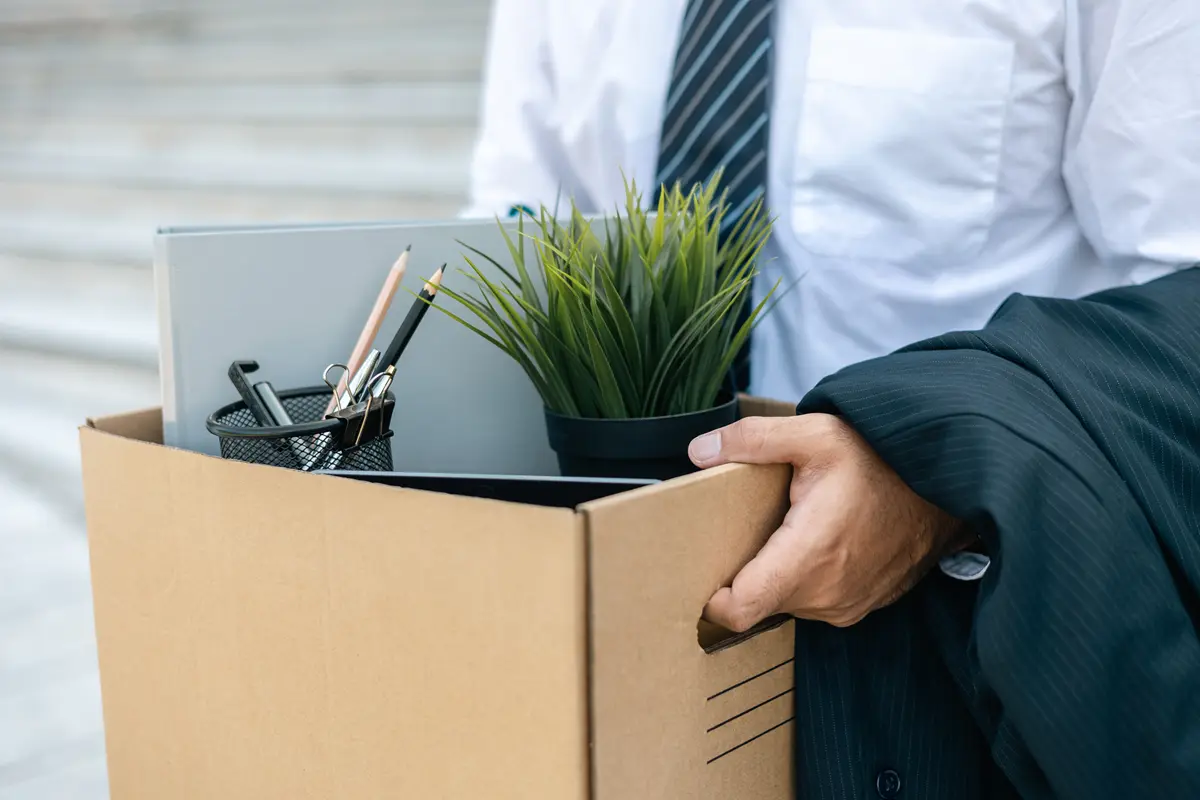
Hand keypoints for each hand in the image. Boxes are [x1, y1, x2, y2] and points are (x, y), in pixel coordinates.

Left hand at [688, 414, 966, 630]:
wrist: (946, 483)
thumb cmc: (882, 459)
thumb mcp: (815, 433)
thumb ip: (752, 440)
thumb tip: (698, 451)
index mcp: (809, 554)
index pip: (740, 609)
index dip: (712, 597)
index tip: (702, 568)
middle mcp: (826, 592)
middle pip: (757, 602)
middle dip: (742, 573)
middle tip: (742, 530)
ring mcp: (846, 604)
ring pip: (785, 603)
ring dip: (776, 574)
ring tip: (784, 530)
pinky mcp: (860, 606)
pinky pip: (814, 602)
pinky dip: (805, 578)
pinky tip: (815, 541)